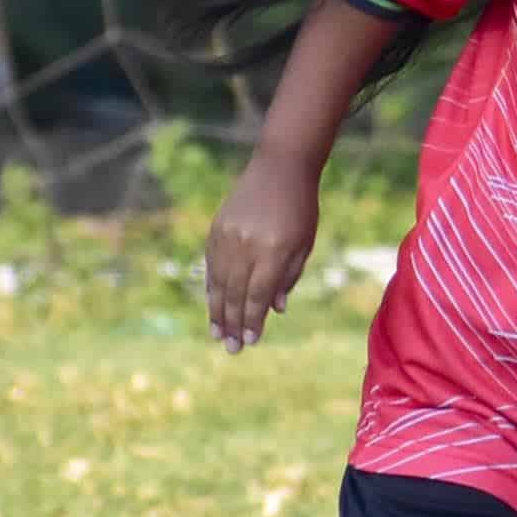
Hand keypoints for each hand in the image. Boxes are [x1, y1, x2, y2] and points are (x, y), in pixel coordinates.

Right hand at [205, 152, 320, 353]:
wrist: (279, 167)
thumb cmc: (300, 209)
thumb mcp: (304, 244)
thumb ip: (288, 278)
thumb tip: (275, 310)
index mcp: (273, 251)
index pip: (257, 296)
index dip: (253, 321)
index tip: (251, 341)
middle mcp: (246, 246)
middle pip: (235, 294)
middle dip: (233, 325)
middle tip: (232, 349)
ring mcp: (228, 237)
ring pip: (219, 283)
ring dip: (217, 312)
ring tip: (217, 335)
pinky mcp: (216, 229)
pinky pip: (211, 266)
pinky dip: (211, 288)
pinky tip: (213, 306)